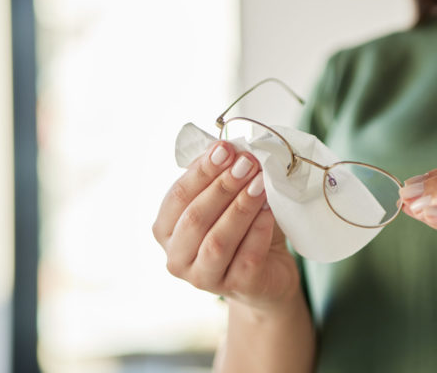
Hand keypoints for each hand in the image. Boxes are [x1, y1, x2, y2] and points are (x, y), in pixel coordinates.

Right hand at [152, 141, 300, 313]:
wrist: (270, 272)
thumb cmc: (242, 230)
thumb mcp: (225, 200)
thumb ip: (219, 176)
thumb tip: (227, 148)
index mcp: (166, 230)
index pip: (177, 196)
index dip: (202, 170)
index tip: (226, 148)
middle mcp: (177, 258)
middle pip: (195, 218)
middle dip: (223, 186)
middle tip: (248, 163)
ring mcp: (204, 278)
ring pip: (217, 241)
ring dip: (240, 208)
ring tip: (260, 183)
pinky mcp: (236, 288)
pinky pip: (247, 257)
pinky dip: (259, 230)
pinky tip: (270, 211)